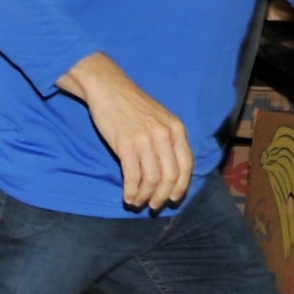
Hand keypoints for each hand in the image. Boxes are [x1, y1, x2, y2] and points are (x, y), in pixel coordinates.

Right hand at [58, 52, 191, 211]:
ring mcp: (145, 140)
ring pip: (152, 179)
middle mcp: (165, 135)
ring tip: (138, 203)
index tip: (173, 198)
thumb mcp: (160, 117)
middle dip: (163, 196)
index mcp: (176, 129)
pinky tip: (128, 196)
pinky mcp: (125, 144)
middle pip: (170, 176)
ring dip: (146, 196)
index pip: (186, 166)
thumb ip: (169, 140)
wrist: (107, 87)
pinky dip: (131, 190)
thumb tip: (171, 170)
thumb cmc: (131, 103)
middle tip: (155, 206)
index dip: (181, 187)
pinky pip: (132, 175)